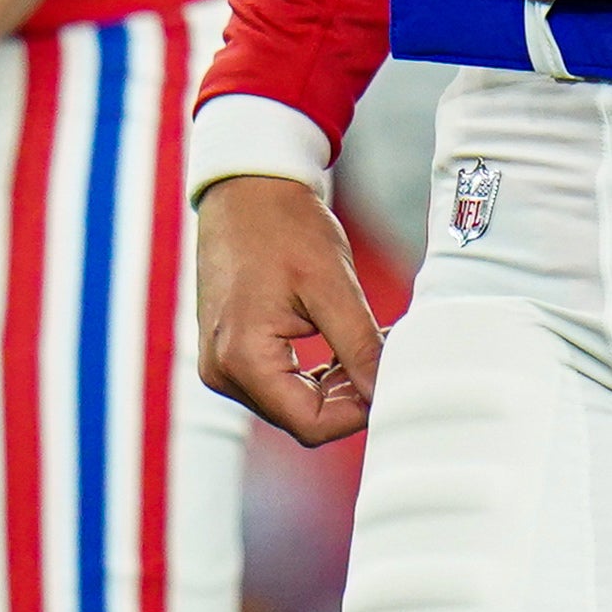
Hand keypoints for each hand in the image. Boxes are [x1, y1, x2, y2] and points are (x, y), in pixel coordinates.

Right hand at [195, 176, 383, 446]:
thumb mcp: (332, 286)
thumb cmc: (283, 225)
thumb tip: (386, 393)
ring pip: (291, 402)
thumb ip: (359, 347)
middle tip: (384, 353)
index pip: (311, 424)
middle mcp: (222, 372)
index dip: (358, 410)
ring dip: (334, 384)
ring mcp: (221, 363)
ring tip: (367, 343)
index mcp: (242, 360)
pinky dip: (313, 373)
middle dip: (349, 394)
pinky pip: (277, 382)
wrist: (246, 187)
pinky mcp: (229, 351)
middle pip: (300, 417)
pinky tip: (340, 344)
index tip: (390, 375)